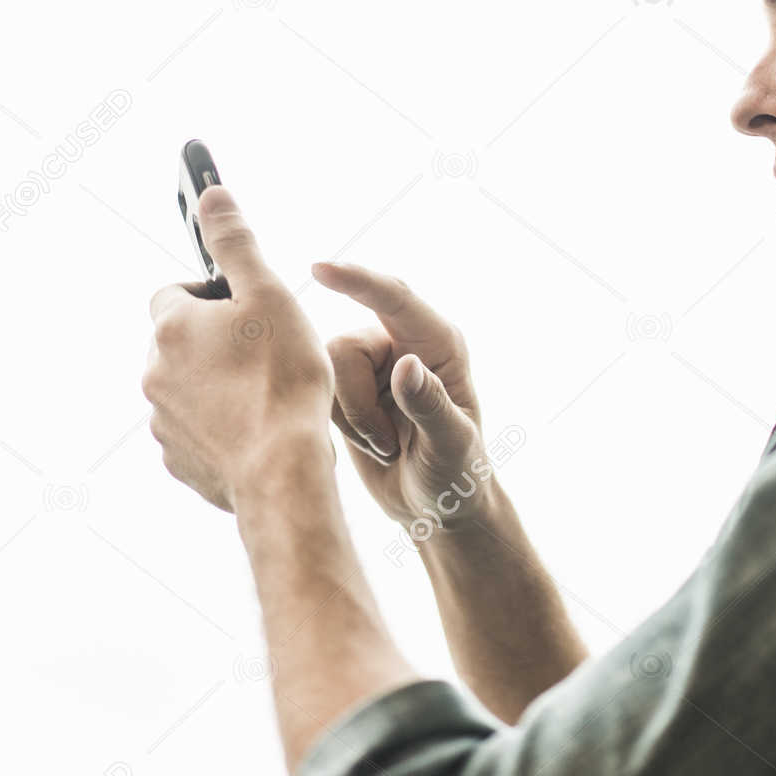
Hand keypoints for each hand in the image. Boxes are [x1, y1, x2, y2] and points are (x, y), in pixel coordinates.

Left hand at [144, 185, 334, 511]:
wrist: (282, 473)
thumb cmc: (283, 381)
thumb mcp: (268, 296)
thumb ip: (235, 243)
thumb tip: (210, 194)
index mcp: (171, 326)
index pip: (176, 291)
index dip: (213, 296)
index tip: (246, 310)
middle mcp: (154, 372)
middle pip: (181, 342)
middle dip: (215, 343)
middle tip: (265, 354)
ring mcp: (163, 420)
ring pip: (187, 388)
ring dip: (216, 385)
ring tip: (265, 396)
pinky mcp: (179, 460)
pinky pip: (195, 432)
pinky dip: (220, 427)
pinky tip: (257, 431)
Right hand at [310, 262, 497, 543]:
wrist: (435, 506)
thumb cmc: (456, 473)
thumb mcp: (452, 445)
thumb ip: (430, 405)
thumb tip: (406, 365)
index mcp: (438, 343)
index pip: (394, 298)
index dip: (357, 281)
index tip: (321, 268)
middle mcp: (401, 344)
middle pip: (346, 345)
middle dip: (356, 400)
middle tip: (388, 445)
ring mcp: (371, 365)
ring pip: (325, 370)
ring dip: (351, 418)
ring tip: (386, 446)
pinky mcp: (347, 388)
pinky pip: (318, 391)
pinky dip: (341, 424)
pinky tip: (372, 444)